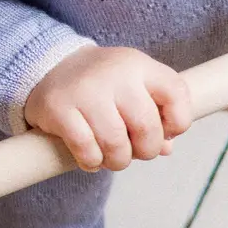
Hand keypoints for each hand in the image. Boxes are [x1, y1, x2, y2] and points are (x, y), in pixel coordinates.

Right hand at [24, 46, 191, 170]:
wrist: (49, 68)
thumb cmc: (102, 86)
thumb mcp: (134, 88)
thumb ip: (155, 115)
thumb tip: (166, 148)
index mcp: (139, 65)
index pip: (176, 93)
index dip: (178, 122)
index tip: (165, 133)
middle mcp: (115, 73)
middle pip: (146, 127)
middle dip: (146, 151)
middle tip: (135, 152)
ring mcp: (86, 90)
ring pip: (116, 143)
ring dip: (118, 161)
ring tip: (112, 158)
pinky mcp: (58, 108)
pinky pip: (86, 149)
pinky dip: (92, 162)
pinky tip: (91, 159)